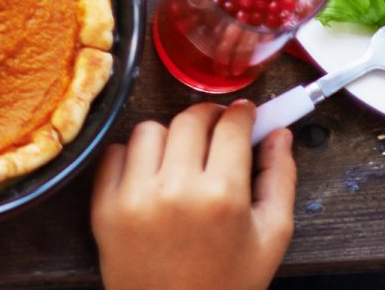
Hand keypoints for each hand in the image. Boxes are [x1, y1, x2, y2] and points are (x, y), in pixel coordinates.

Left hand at [91, 101, 295, 289]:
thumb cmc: (229, 282)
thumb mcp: (271, 238)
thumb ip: (280, 180)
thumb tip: (280, 134)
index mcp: (222, 197)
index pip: (231, 127)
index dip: (242, 114)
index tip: (245, 112)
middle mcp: (175, 189)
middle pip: (190, 120)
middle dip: (209, 117)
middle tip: (217, 128)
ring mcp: (134, 196)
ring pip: (150, 130)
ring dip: (170, 136)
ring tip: (183, 158)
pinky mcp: (104, 205)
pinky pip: (115, 152)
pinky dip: (134, 156)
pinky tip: (152, 176)